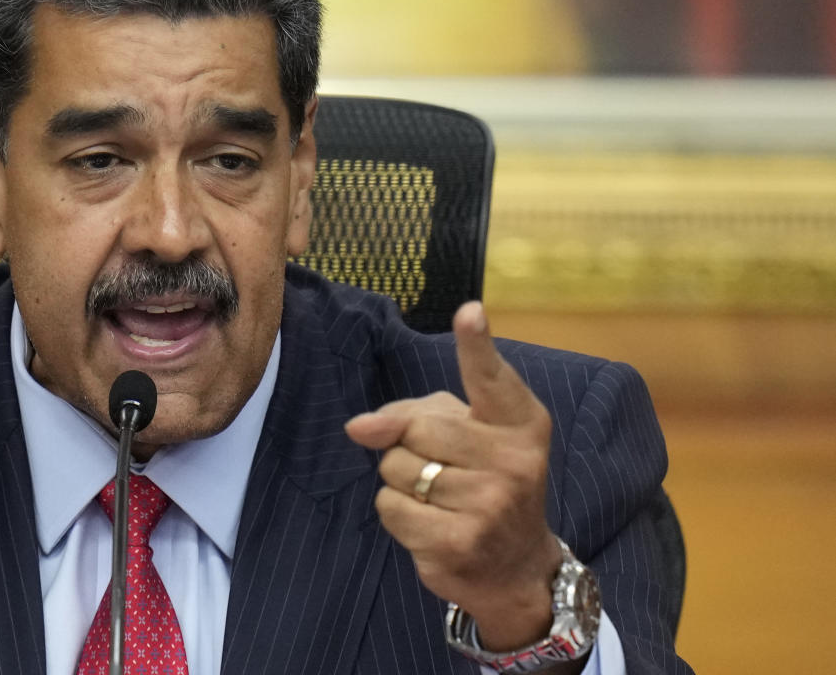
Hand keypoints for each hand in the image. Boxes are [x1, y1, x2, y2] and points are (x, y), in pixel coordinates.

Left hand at [345, 302, 562, 652]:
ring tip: (438, 499)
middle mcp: (513, 461)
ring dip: (401, 482)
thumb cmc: (484, 482)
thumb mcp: (466, 435)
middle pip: (417, 427)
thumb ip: (415, 413)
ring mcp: (488, 505)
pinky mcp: (457, 542)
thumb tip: (359, 427)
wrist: (515, 567)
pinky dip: (397, 514)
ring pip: (396, 468)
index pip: (492, 378)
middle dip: (408, 444)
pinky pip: (390, 507)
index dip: (477, 344)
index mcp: (520, 424)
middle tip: (440, 467)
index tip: (469, 312)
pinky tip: (430, 525)